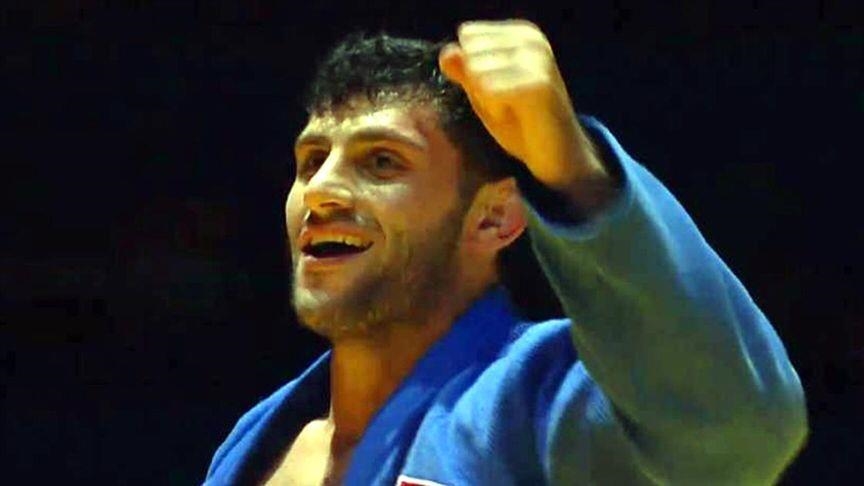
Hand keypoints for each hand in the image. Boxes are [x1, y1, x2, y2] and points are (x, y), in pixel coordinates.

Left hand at [439, 20, 611, 200]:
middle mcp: (532, 39)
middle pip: (471, 54)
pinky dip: (496, 109)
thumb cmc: (521, 122)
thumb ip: (464, 70)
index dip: (473, 70)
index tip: (500, 88)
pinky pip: (489, 90)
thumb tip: (446, 53)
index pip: (468, 36)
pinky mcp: (538, 82)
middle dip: (479, 85)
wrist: (557, 153)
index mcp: (521, 32)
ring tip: (513, 110)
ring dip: (488, 100)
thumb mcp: (484, 93)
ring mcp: (538, 59)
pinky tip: (519, 116)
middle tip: (507, 103)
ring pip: (477, 71)